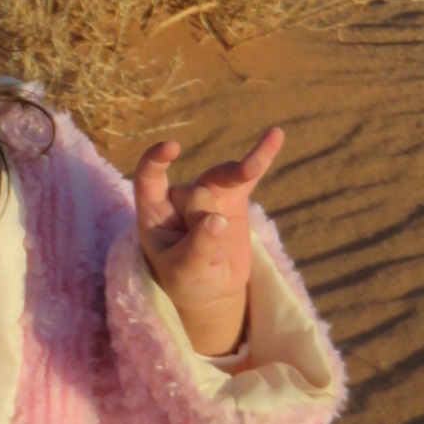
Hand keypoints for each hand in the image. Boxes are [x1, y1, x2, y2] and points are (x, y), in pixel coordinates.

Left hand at [132, 126, 282, 355]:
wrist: (212, 288)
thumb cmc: (187, 280)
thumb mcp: (184, 273)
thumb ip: (196, 248)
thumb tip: (216, 220)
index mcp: (154, 213)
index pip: (148, 179)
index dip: (155, 160)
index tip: (172, 148)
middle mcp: (179, 198)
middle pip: (195, 192)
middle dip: (203, 219)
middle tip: (209, 254)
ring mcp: (208, 194)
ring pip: (222, 177)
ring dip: (237, 175)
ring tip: (250, 170)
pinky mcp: (234, 198)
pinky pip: (248, 174)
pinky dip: (262, 156)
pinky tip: (275, 135)